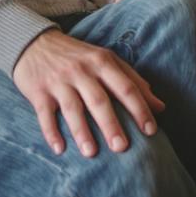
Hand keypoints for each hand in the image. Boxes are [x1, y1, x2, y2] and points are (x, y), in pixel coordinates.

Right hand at [13, 28, 164, 157]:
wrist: (35, 43)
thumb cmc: (78, 56)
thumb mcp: (107, 60)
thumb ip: (133, 81)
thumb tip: (160, 107)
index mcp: (102, 61)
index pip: (125, 86)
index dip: (139, 108)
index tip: (151, 131)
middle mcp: (82, 70)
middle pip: (100, 99)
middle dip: (112, 125)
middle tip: (123, 148)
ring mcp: (59, 81)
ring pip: (73, 108)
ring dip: (82, 131)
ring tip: (92, 153)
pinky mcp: (38, 92)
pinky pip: (45, 114)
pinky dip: (51, 132)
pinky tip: (60, 149)